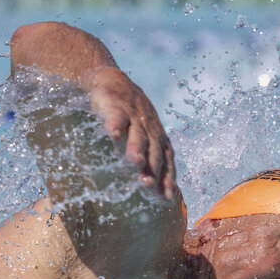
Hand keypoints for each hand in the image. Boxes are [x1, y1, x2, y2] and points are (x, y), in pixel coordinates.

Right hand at [83, 66, 175, 199]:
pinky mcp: (117, 104)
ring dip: (136, 148)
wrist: (113, 81)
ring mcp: (134, 116)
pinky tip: (112, 135)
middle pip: (153, 150)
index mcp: (158, 138)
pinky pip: (117, 115)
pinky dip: (116, 124)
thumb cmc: (131, 116)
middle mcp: (149, 128)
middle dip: (152, 168)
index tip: (165, 197)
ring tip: (135, 161)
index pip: (166, 161)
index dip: (167, 177)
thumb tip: (158, 191)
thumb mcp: (144, 136)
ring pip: (137, 134)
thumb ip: (150, 159)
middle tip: (147, 185)